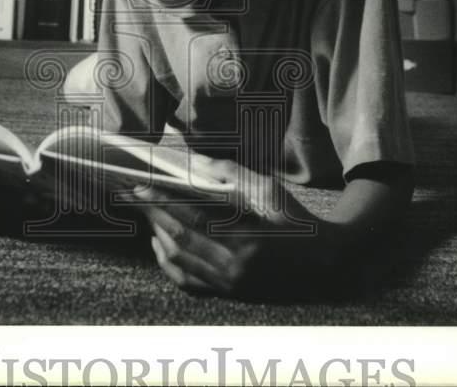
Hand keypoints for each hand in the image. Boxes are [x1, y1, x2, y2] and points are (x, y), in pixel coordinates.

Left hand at [131, 159, 336, 297]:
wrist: (324, 263)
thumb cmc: (296, 220)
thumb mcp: (269, 190)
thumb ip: (231, 174)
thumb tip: (194, 162)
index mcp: (247, 240)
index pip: (192, 218)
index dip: (163, 202)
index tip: (141, 187)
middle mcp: (234, 268)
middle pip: (179, 240)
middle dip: (152, 215)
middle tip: (133, 196)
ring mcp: (230, 286)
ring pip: (179, 262)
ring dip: (158, 235)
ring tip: (147, 212)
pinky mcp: (228, 295)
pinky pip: (187, 282)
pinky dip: (168, 263)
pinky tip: (160, 243)